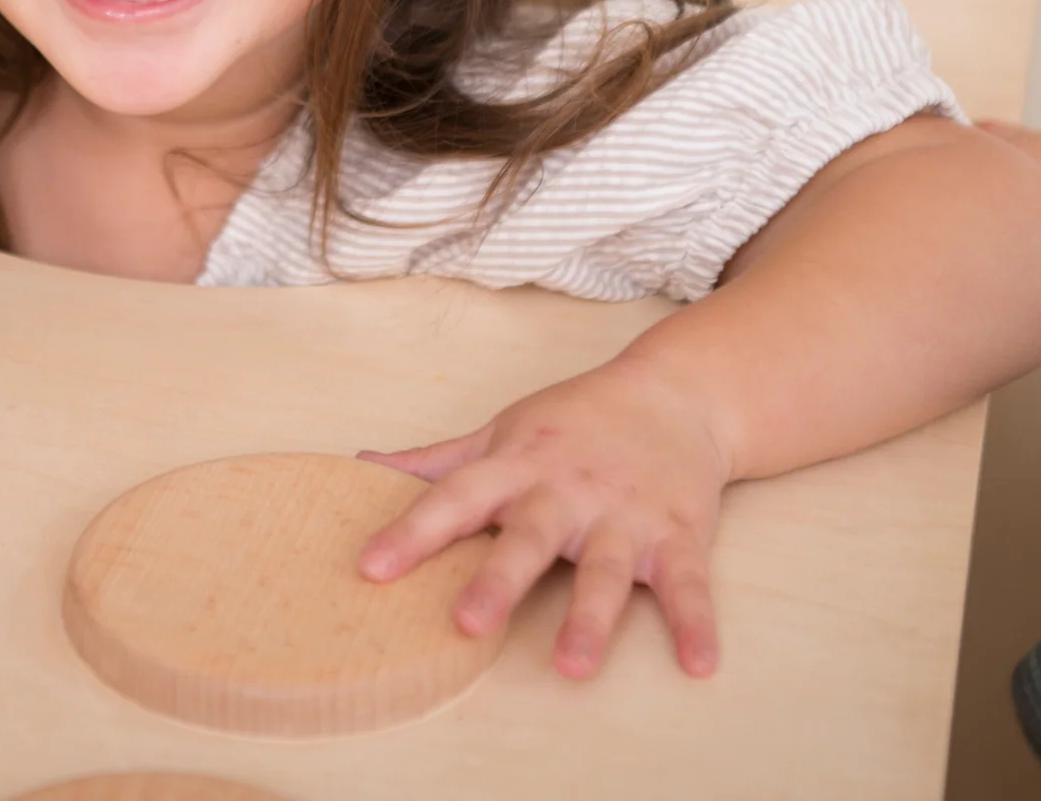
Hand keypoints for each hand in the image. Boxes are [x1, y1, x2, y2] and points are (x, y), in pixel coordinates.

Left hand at [357, 358, 729, 679]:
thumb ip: (437, 461)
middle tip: (468, 623)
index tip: (371, 567)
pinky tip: (699, 664)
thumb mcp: (502, 432)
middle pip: (529, 535)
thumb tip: (360, 464)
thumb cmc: (573, 421)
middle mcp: (567, 490)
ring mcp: (624, 514)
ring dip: (590, 617)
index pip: (456, 496)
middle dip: (499, 579)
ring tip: (572, 667)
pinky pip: (687, 583)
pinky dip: (696, 622)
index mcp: (517, 466)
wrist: (674, 393)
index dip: (412, 531)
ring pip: (604, 568)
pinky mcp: (677, 534)